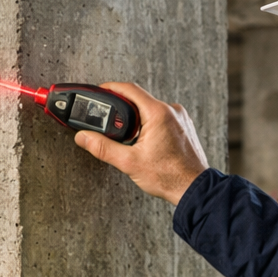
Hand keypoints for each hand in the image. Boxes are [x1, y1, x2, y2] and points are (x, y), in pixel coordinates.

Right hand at [73, 82, 209, 205]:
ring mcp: (180, 118)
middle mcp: (171, 111)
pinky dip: (149, 123)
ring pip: (151, 109)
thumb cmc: (170, 177)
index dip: (111, 87)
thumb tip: (84, 137)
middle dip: (122, 106)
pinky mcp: (183, 127)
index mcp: (158, 113)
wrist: (193, 189)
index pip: (129, 89)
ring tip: (127, 135)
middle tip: (108, 118)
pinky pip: (162, 117)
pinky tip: (144, 140)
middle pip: (139, 99)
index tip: (100, 90)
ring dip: (136, 117)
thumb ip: (103, 148)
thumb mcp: (129, 162)